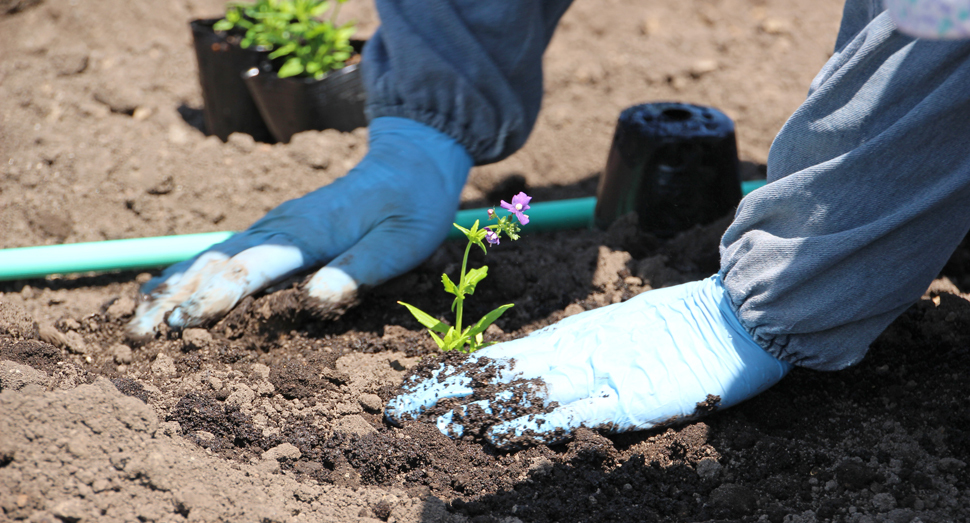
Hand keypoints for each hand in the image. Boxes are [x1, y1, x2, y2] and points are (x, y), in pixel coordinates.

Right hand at [127, 117, 471, 337]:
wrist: (408, 163)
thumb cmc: (411, 206)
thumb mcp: (400, 243)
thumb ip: (357, 271)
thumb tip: (315, 300)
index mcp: (307, 232)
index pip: (252, 266)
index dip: (218, 295)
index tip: (183, 322)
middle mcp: (278, 226)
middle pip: (215, 263)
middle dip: (174, 299)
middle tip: (137, 335)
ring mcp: (271, 227)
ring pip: (209, 257)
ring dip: (170, 289)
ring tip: (135, 322)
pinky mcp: (273, 232)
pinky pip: (219, 252)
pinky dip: (186, 274)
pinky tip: (161, 291)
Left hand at [385, 275, 791, 447]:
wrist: (740, 313)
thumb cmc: (685, 327)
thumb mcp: (622, 333)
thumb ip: (582, 353)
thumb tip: (537, 380)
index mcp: (573, 339)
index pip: (500, 358)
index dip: (453, 375)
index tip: (413, 390)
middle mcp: (576, 352)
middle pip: (498, 375)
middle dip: (446, 394)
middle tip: (396, 412)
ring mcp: (602, 373)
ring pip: (524, 393)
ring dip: (474, 409)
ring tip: (427, 423)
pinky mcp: (632, 397)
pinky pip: (573, 414)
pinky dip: (531, 424)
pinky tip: (495, 436)